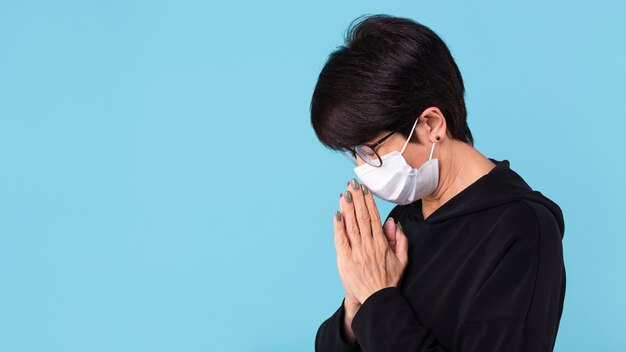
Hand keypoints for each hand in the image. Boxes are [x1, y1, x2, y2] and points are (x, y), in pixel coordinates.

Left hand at [334, 178, 408, 303]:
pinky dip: (338, 226)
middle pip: (361, 217)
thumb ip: (400, 240)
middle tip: (352, 185)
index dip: (368, 202)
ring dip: (347, 208)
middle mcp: (369, 245)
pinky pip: (341, 239)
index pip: (374, 217)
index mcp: (382, 243)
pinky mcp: (346, 259)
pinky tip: (337, 214)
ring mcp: (357, 252)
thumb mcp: (402, 260)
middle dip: (357, 199)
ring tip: (344, 194)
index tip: (364, 189)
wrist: (377, 300)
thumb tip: (393, 223)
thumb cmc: (388, 280)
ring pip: (351, 225)